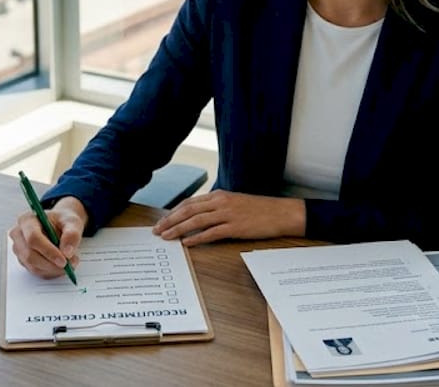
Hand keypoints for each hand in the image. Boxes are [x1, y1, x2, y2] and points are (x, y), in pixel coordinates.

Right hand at [10, 196, 87, 278]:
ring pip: (34, 267)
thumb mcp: (72, 222)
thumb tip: (67, 252)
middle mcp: (19, 235)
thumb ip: (72, 234)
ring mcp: (20, 250)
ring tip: (70, 264)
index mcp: (27, 220)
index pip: (33, 238)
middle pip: (30, 256)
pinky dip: (52, 272)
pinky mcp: (24, 261)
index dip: (48, 251)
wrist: (60, 225)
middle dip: (52, 264)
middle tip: (70, 265)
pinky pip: (37, 272)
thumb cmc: (63, 221)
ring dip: (53, 269)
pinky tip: (61, 266)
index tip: (64, 260)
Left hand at [152, 190, 304, 246]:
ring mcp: (228, 214)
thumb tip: (200, 218)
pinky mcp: (235, 227)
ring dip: (178, 229)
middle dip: (170, 220)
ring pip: (196, 220)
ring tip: (166, 237)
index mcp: (219, 195)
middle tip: (157, 230)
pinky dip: (197, 237)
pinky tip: (186, 243)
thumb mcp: (235, 203)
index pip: (190, 203)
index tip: (162, 220)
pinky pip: (211, 232)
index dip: (173, 212)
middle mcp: (220, 202)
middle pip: (188, 210)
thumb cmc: (259, 210)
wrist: (281, 213)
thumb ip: (217, 208)